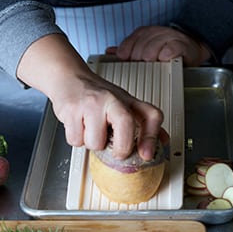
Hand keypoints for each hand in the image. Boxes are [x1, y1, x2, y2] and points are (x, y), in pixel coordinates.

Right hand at [17, 34, 164, 159]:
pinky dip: (76, 139)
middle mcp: (113, 100)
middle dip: (120, 149)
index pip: (151, 116)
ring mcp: (91, 104)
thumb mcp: (125, 105)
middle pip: (125, 130)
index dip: (152, 138)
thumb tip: (163, 140)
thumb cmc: (98, 94)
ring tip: (91, 129)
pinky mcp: (71, 110)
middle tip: (116, 150)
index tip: (147, 155)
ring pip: (95, 143)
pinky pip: (76, 141)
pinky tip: (79, 126)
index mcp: (129, 101)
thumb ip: (144, 123)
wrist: (68, 77)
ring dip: (92, 143)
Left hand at [106, 26, 210, 65]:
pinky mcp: (182, 45)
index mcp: (145, 34)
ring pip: (156, 43)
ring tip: (149, 61)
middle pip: (143, 42)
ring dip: (151, 52)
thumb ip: (129, 51)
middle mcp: (156, 33)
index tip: (124, 58)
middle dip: (138, 53)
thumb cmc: (168, 51)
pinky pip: (173, 47)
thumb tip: (109, 52)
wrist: (191, 50)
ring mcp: (170, 38)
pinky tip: (164, 58)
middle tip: (138, 64)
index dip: (127, 48)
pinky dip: (167, 52)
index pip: (132, 39)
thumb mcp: (146, 50)